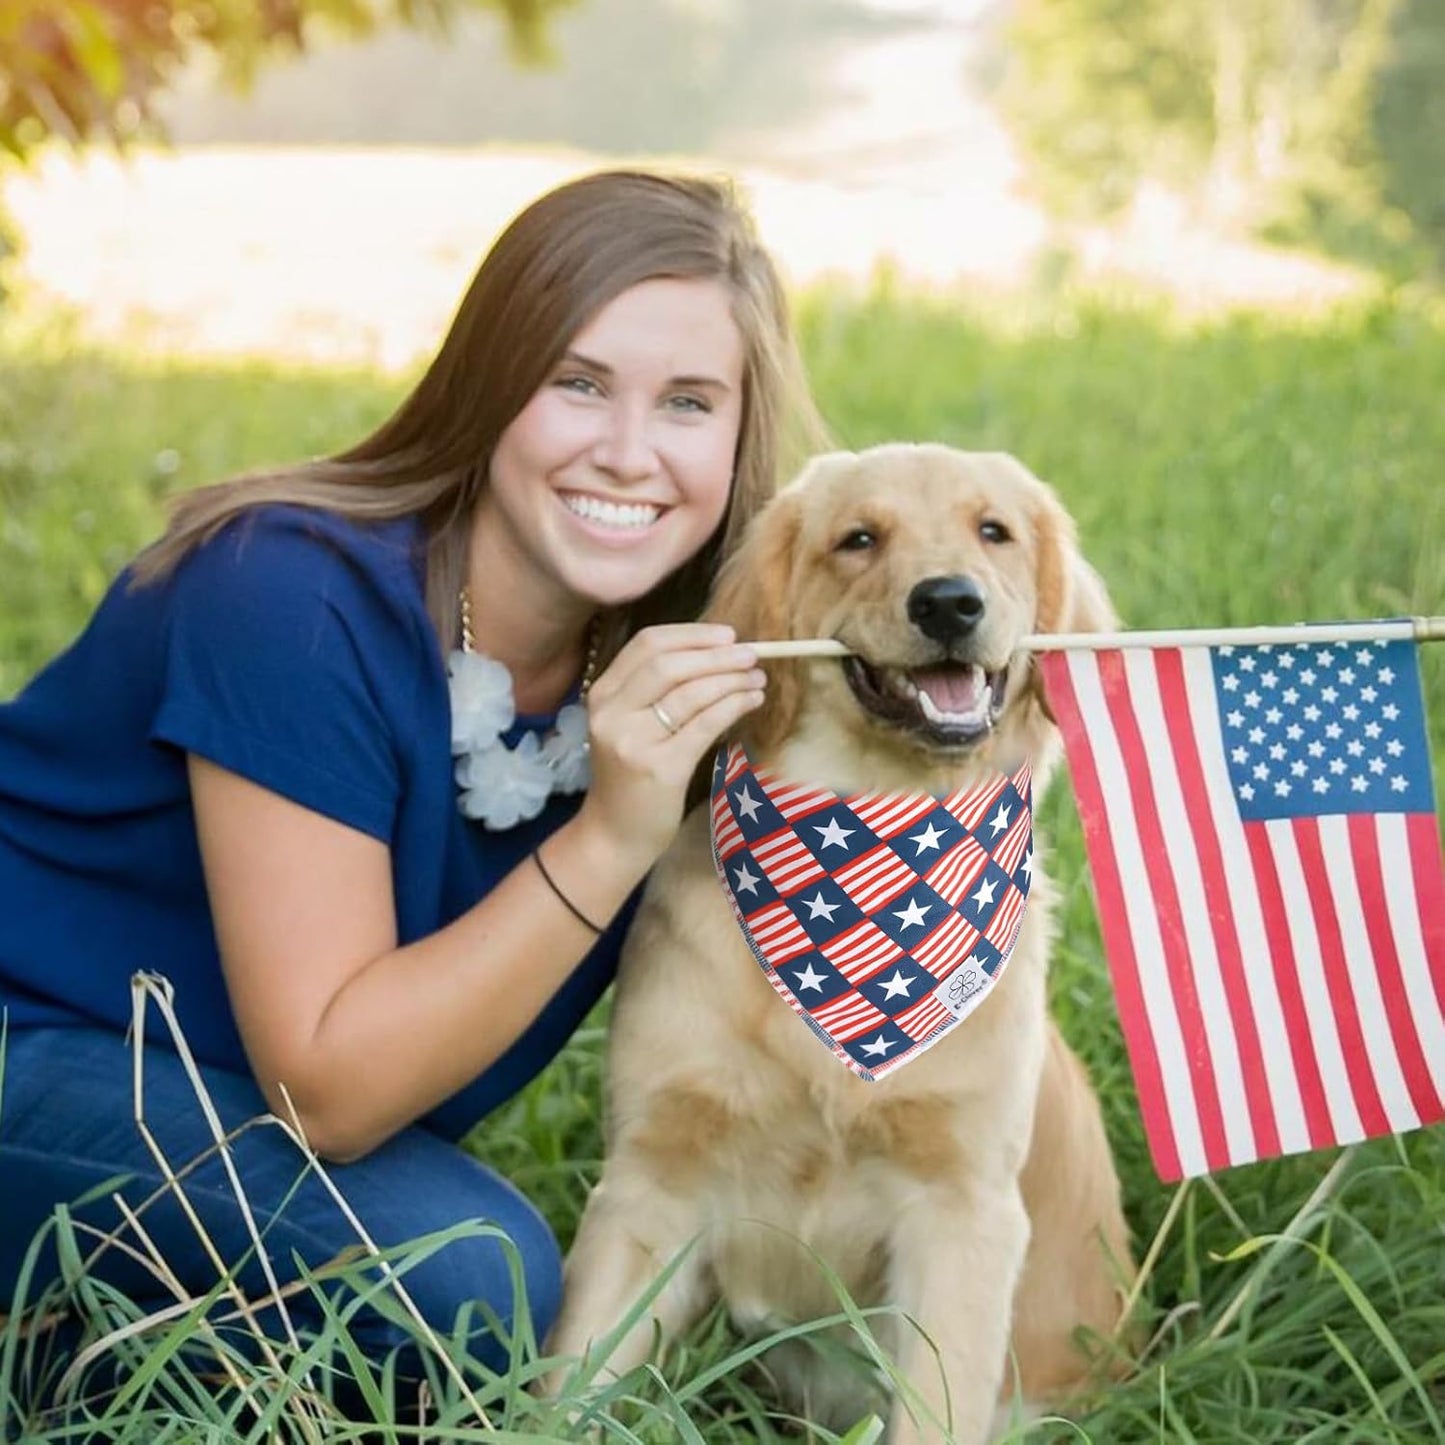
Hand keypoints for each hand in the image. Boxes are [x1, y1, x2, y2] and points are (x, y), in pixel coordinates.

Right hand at [575, 623, 765, 873]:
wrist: (614, 834)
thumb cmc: (631, 776)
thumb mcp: (631, 725)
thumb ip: (657, 690)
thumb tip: (718, 652)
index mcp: (603, 694)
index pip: (648, 644)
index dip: (692, 634)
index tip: (727, 635)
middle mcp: (612, 713)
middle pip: (669, 664)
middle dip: (717, 655)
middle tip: (751, 655)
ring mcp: (633, 741)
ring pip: (690, 693)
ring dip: (732, 680)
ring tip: (757, 679)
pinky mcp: (660, 768)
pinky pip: (705, 724)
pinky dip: (734, 705)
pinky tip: (752, 702)